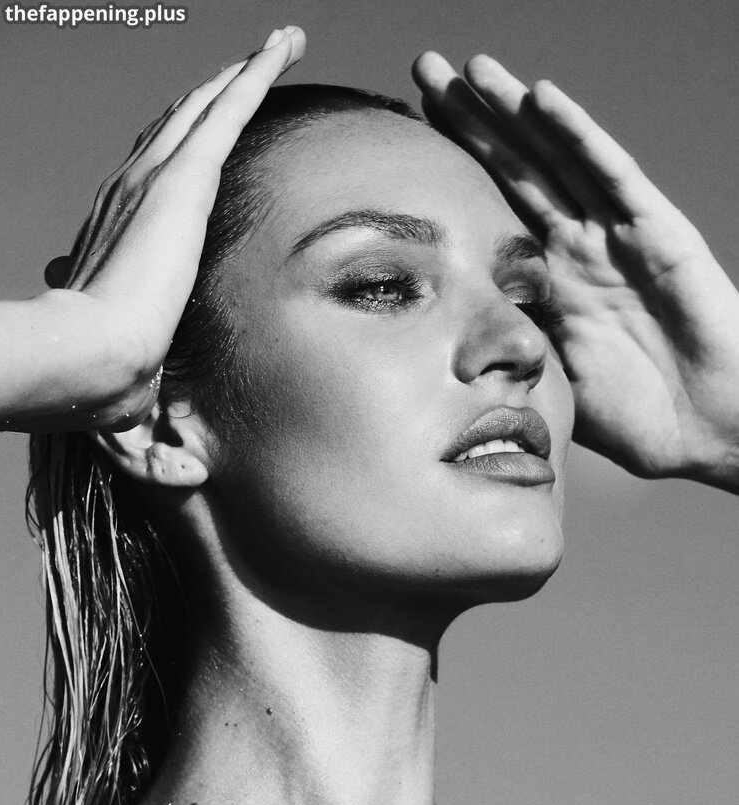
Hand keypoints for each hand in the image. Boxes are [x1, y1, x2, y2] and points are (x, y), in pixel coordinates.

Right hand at [3, 26, 304, 432]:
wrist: (90, 365)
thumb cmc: (101, 388)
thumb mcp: (142, 407)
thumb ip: (162, 435)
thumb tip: (189, 477)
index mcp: (129, 241)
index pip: (157, 185)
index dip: (179, 158)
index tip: (206, 146)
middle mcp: (137, 198)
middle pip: (180, 131)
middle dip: (214, 99)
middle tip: (248, 72)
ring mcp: (156, 182)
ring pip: (204, 108)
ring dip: (238, 76)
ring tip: (274, 48)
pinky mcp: (181, 178)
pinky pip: (226, 109)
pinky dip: (252, 74)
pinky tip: (282, 48)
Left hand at [413, 52, 738, 491]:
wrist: (707, 428)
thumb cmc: (637, 415)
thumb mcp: (552, 378)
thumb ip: (508, 348)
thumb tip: (443, 341)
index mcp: (550, 281)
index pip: (492, 209)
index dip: (454, 171)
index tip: (406, 132)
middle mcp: (578, 247)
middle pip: (516, 170)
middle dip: (472, 121)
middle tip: (425, 71)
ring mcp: (616, 234)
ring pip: (556, 160)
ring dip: (515, 113)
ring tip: (472, 68)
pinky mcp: (657, 230)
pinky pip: (611, 173)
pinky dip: (577, 135)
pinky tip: (540, 100)